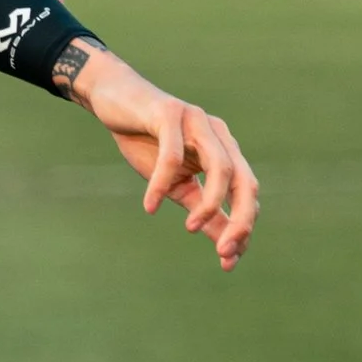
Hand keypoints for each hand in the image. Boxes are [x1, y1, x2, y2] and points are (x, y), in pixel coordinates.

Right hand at [68, 49, 258, 268]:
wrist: (115, 100)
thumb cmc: (148, 142)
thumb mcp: (178, 183)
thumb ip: (202, 209)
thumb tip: (224, 245)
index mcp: (225, 150)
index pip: (246, 192)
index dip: (242, 227)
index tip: (228, 261)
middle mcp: (218, 134)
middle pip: (244, 180)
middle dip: (240, 219)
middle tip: (224, 250)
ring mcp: (196, 121)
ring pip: (219, 166)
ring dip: (209, 203)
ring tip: (190, 228)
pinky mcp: (169, 113)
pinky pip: (172, 154)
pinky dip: (163, 183)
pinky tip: (151, 205)